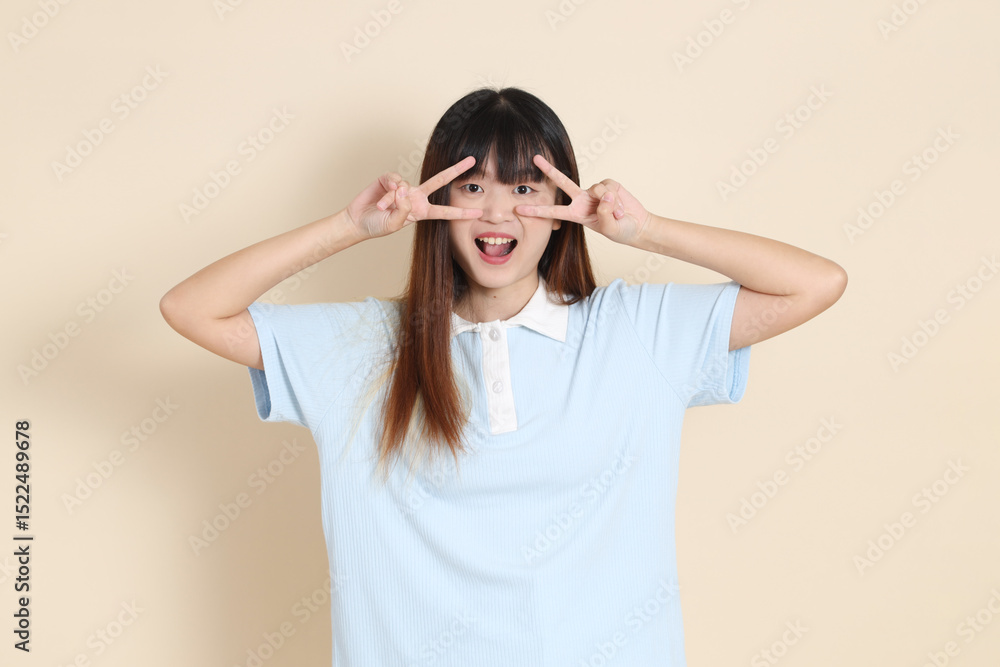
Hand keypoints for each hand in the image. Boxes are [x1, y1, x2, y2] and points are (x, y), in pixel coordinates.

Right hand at [344, 156, 483, 239]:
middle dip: (456, 170)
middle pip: (440, 181)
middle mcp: (415, 197)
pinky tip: (380, 198)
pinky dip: (386, 190)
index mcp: (421, 211)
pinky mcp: (389, 180)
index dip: (462, 212)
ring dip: (392, 199)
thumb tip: (405, 190)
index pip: (445, 212)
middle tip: (472, 160)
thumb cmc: (377, 226)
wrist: (357, 220)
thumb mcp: (393, 225)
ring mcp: (403, 187)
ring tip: (382, 209)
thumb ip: (402, 210)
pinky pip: (393, 180)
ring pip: (405, 186)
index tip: (479, 212)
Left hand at [513, 154, 650, 246]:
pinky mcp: (608, 184)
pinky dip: (618, 199)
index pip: (553, 211)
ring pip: (598, 190)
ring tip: (619, 215)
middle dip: (549, 170)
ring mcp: (595, 191)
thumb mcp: (611, 228)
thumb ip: (605, 214)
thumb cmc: (621, 231)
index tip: (518, 209)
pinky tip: (622, 207)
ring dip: (612, 205)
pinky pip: (610, 188)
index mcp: (576, 214)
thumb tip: (604, 196)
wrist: (636, 225)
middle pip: (562, 182)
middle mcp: (582, 199)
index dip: (537, 210)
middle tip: (535, 158)